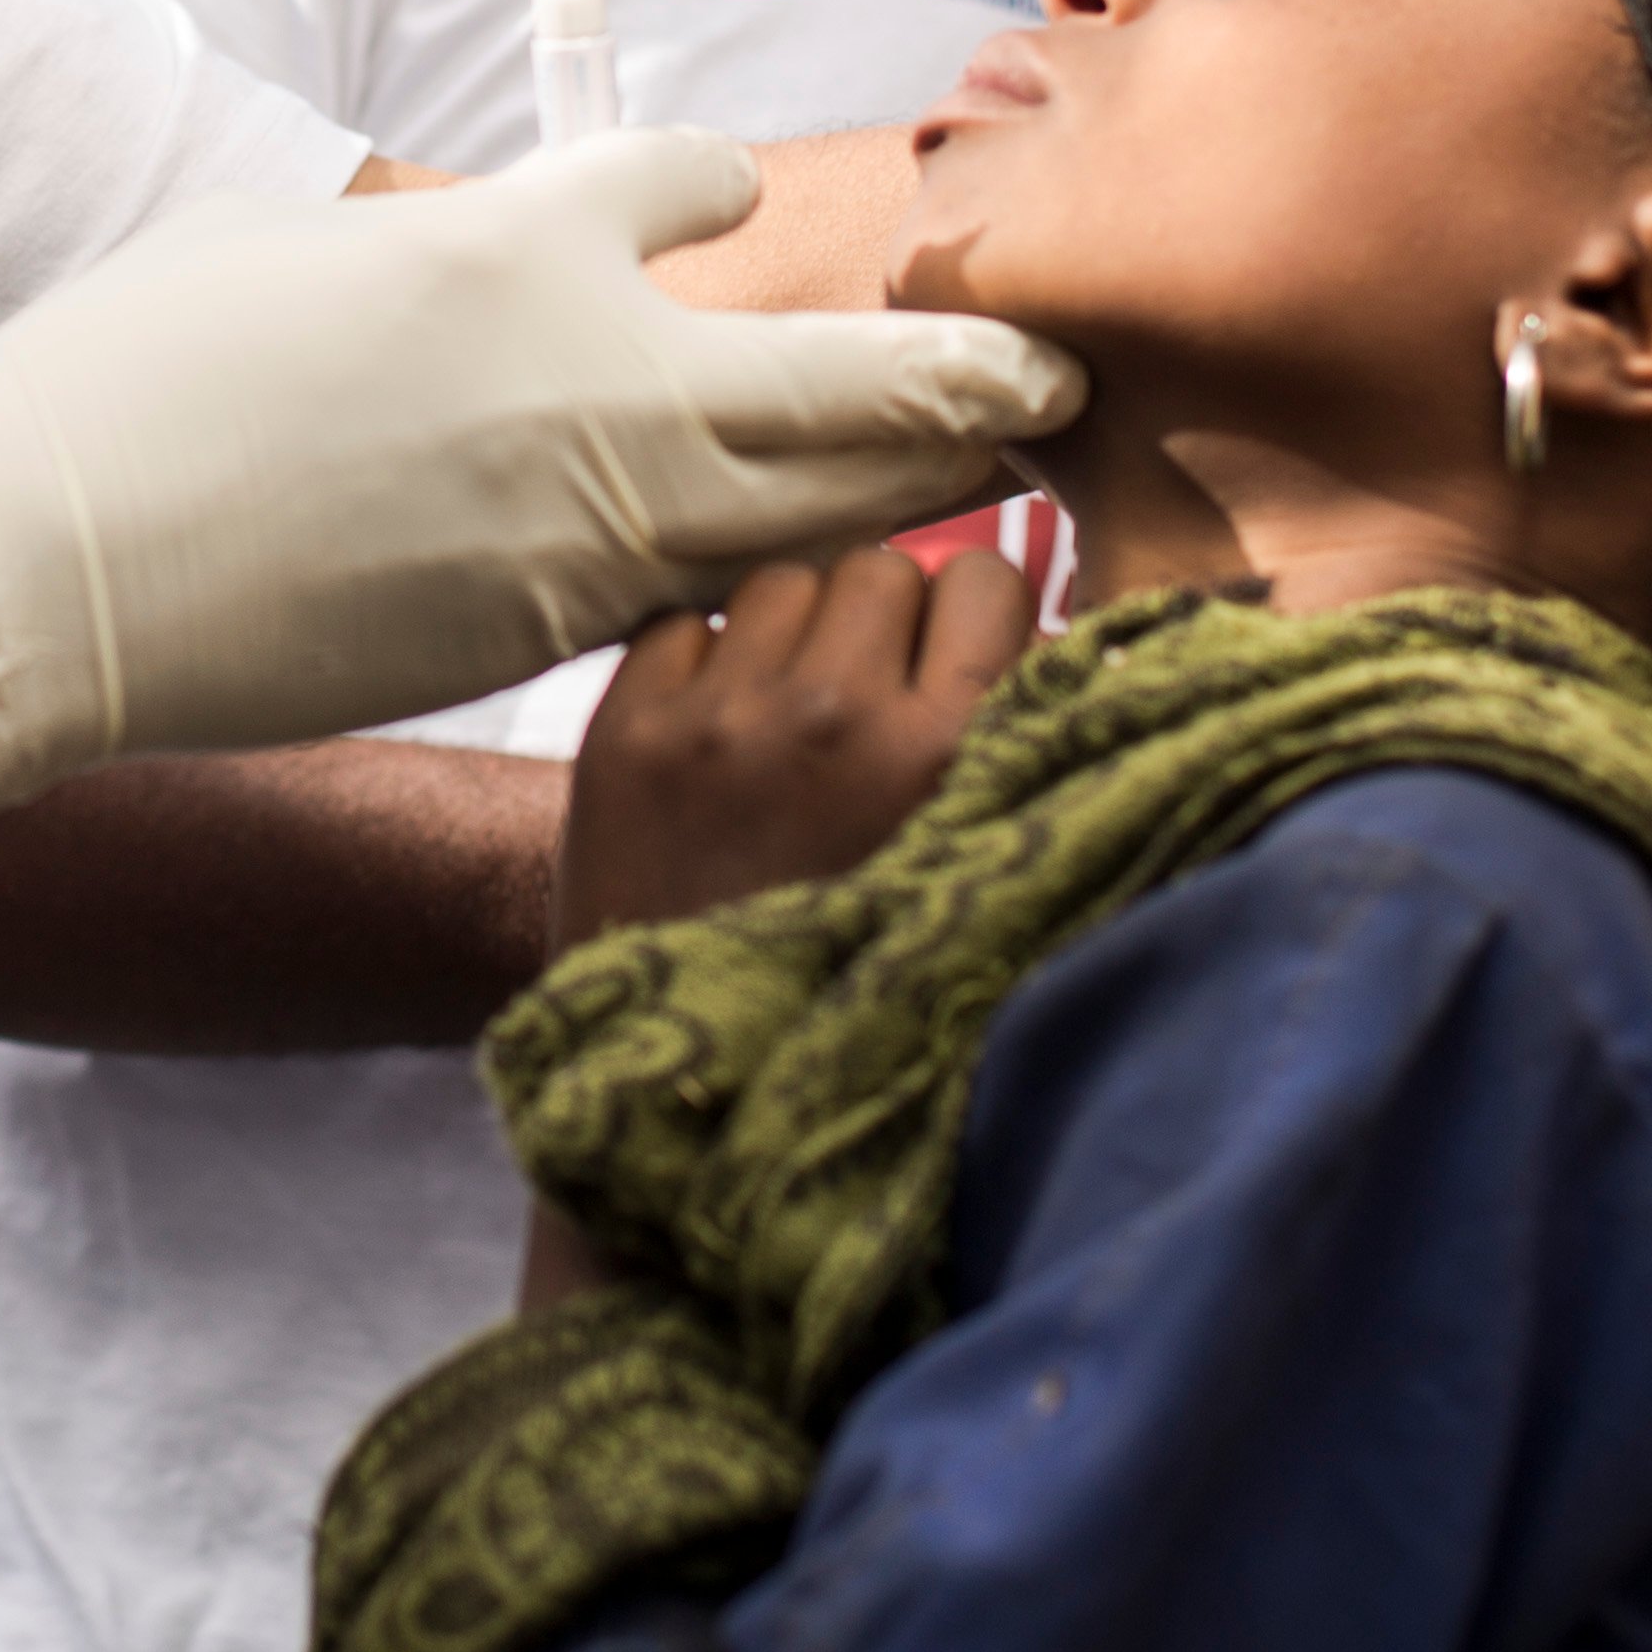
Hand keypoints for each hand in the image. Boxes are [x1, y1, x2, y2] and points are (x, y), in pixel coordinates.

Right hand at [0, 128, 1086, 855]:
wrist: (45, 572)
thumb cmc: (132, 380)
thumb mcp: (292, 251)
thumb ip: (435, 254)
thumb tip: (490, 265)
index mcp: (522, 244)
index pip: (690, 185)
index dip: (714, 189)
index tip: (731, 202)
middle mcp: (595, 382)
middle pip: (849, 386)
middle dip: (969, 377)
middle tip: (1061, 373)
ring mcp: (585, 533)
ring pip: (810, 517)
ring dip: (910, 495)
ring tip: (999, 473)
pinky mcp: (543, 645)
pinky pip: (693, 597)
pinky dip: (762, 577)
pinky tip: (797, 573)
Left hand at [557, 543, 1039, 945]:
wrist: (689, 1084)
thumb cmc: (853, 978)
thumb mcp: (971, 872)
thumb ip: (1006, 749)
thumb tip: (1023, 626)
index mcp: (944, 756)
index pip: (985, 576)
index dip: (974, 614)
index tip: (957, 660)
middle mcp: (833, 717)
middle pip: (881, 568)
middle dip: (883, 621)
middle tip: (867, 699)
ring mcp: (721, 719)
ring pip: (783, 582)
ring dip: (795, 634)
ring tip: (788, 721)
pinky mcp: (628, 730)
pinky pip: (684, 622)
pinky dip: (703, 664)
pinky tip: (715, 742)